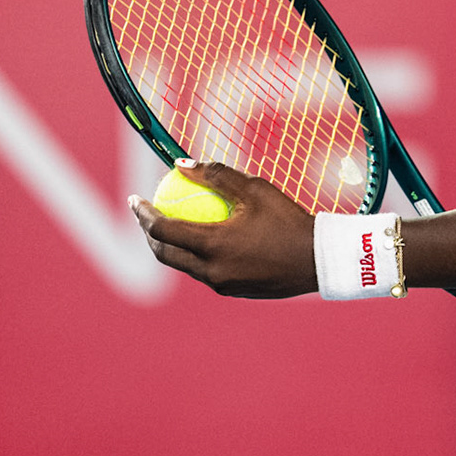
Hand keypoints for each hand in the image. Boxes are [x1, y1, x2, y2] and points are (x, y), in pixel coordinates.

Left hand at [128, 161, 317, 297]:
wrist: (319, 260)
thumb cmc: (288, 219)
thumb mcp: (254, 189)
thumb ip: (217, 175)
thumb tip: (180, 164)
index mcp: (212, 245)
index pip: (162, 230)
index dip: (143, 214)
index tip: (136, 198)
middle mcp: (211, 270)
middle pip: (164, 254)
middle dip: (148, 235)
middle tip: (147, 214)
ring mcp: (221, 285)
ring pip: (184, 265)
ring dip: (171, 247)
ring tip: (173, 226)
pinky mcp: (233, 291)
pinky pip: (205, 272)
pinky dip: (197, 255)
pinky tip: (206, 240)